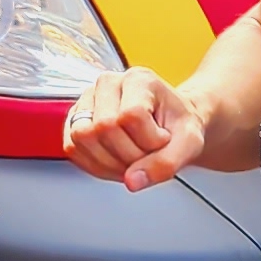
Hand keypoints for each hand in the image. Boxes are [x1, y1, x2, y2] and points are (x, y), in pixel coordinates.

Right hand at [65, 67, 203, 191]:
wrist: (171, 123)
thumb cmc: (179, 126)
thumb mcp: (189, 144)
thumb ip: (166, 164)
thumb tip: (132, 181)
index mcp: (139, 79)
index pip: (131, 115)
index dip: (148, 140)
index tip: (163, 141)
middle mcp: (108, 83)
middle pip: (103, 127)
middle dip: (128, 156)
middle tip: (147, 155)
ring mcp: (88, 99)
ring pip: (82, 137)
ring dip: (108, 162)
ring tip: (130, 160)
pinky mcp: (75, 118)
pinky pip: (71, 147)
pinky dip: (94, 164)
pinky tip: (114, 162)